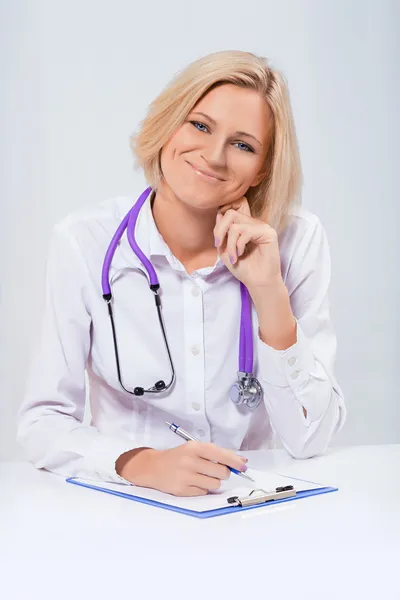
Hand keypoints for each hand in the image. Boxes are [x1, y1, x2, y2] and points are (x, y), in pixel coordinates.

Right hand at [116, 443, 247, 496]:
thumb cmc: (177, 456)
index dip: (235, 461)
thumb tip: (241, 462)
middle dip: (223, 473)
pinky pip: (204, 493)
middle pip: (221, 472)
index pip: (220, 454)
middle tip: (215, 471)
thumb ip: (216, 454)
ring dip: (213, 482)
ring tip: (202, 476)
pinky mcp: (182, 490)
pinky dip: (202, 489)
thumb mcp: (194, 449)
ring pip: (215, 484)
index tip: (244, 466)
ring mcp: (186, 477)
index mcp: (194, 448)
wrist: (153, 467)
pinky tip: (193, 482)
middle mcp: (190, 461)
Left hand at [213, 196, 281, 289]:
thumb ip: (222, 234)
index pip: (228, 214)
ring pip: (236, 226)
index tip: (217, 244)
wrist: (257, 282)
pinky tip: (241, 255)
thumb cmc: (244, 269)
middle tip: (219, 245)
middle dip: (220, 230)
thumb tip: (218, 215)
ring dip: (230, 244)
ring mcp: (262, 227)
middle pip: (231, 214)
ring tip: (233, 257)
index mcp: (245, 226)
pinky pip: (246, 232)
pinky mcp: (269, 233)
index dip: (218, 227)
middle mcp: (254, 224)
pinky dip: (238, 245)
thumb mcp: (226, 250)